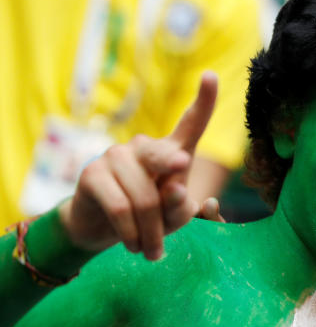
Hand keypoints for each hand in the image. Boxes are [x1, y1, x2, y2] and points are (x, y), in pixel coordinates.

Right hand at [59, 73, 219, 259]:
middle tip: (179, 192)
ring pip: (146, 199)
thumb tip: (180, 193)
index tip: (211, 76)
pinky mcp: (93, 174)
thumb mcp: (172, 217)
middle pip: (169, 158)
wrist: (101, 228)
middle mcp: (144, 146)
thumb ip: (183, 208)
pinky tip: (134, 245)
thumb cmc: (148, 217)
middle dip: (175, 182)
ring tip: (152, 250)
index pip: (191, 123)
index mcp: (172, 150)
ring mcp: (116, 156)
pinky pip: (121, 209)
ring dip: (152, 234)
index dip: (204, 101)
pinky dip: (132, 234)